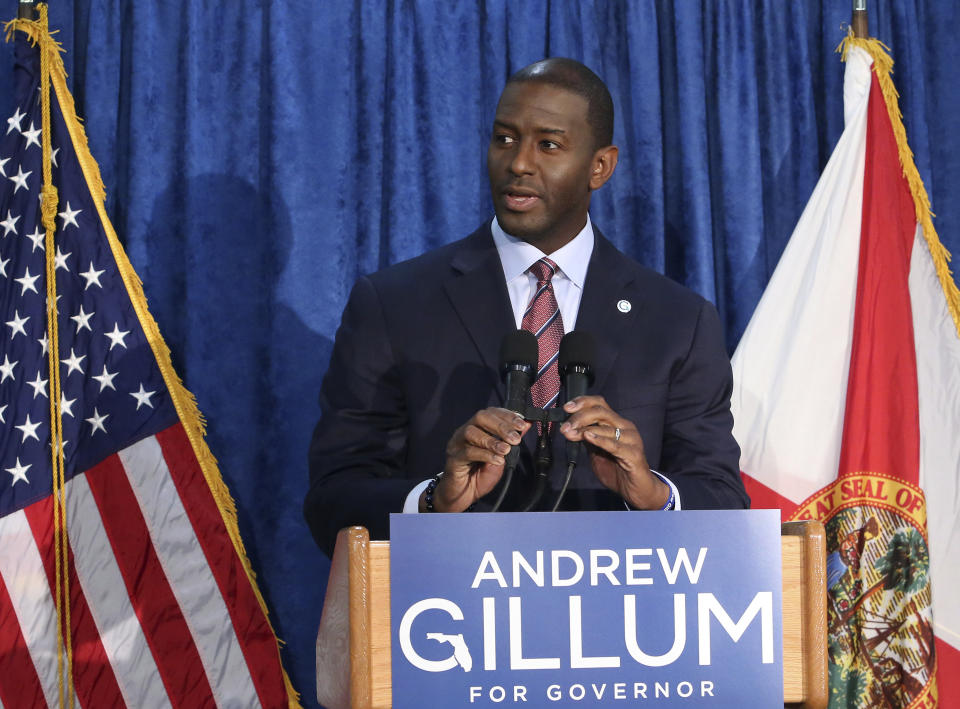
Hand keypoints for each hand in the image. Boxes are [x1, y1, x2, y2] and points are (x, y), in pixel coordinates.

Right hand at [424, 408, 530, 511]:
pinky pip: (468, 452)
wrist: (464, 496)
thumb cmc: (481, 476)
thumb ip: (510, 441)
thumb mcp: (501, 456)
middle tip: (515, 438)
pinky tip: (497, 460)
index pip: (491, 413)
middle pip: (480, 417)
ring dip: (492, 440)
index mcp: (477, 429)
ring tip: (506, 450)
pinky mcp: (453, 459)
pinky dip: (485, 454)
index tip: (521, 424)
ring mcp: (457, 444)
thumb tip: (526, 425)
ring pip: (472, 432)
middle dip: (501, 425)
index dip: (507, 416)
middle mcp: (465, 432)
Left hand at [559, 395, 669, 509]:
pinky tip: (588, 437)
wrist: (636, 490)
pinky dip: (600, 439)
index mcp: (616, 423)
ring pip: (605, 427)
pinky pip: (615, 445)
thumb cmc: (617, 470)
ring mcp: (631, 439)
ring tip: (570, 435)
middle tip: (565, 427)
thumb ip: (586, 439)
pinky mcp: (634, 454)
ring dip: (584, 430)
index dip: (582, 402)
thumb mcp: (596, 452)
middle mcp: (625, 427)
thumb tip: (569, 428)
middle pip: (600, 412)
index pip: (599, 403)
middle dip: (579, 417)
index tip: (567, 408)